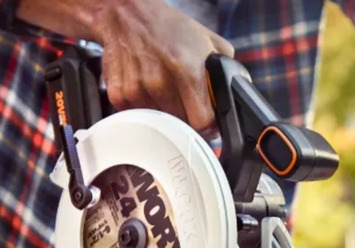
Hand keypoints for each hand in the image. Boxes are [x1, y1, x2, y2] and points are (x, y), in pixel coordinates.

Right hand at [17, 0, 233, 133]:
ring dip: (164, 111)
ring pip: (159, 121)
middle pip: (180, 124)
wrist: (127, 14)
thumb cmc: (170, 27)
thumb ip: (227, 68)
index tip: (207, 122)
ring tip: (164, 88)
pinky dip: (144, 106)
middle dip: (186, 117)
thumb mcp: (208, 40)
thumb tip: (235, 92)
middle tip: (185, 101)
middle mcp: (161, 82)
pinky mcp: (119, 93)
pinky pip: (138, 114)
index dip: (208, 126)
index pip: (202, 122)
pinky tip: (146, 87)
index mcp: (187, 71)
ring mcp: (138, 89)